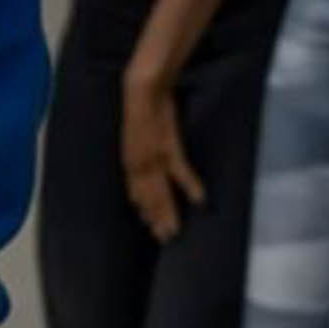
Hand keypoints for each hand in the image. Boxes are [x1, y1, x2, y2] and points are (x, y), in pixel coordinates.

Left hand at [121, 69, 204, 243]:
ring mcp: (152, 158)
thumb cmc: (140, 106)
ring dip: (167, 213)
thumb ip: (138, 150)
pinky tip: (199, 201)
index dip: (142, 206)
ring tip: (175, 231)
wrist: (143, 90)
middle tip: (164, 237)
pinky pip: (180, 173)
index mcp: (129, 159)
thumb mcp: (136, 132)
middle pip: (148, 197)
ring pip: (160, 192)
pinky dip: (189, 187)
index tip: (147, 222)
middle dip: (156, 218)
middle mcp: (138, 164)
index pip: (134, 190)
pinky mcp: (167, 148)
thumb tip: (142, 163)